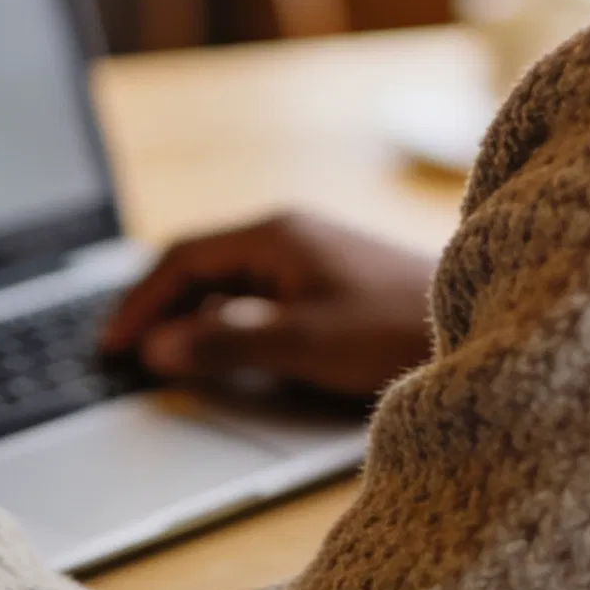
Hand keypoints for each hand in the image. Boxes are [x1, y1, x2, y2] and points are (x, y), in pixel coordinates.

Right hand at [101, 211, 434, 399]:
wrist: (478, 320)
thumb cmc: (392, 330)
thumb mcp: (301, 343)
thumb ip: (225, 345)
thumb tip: (157, 348)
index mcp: (275, 234)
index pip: (183, 258)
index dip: (140, 302)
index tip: (111, 344)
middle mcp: (289, 233)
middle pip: (202, 265)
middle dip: (159, 306)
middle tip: (123, 352)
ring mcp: (311, 253)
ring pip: (230, 281)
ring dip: (192, 315)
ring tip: (160, 356)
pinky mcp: (330, 279)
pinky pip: (258, 293)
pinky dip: (226, 320)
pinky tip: (223, 352)